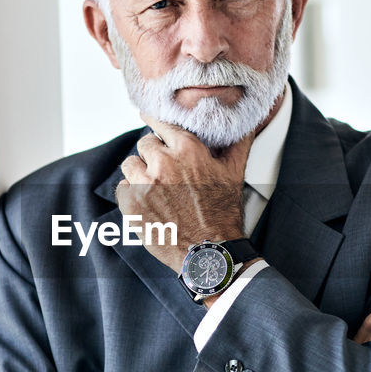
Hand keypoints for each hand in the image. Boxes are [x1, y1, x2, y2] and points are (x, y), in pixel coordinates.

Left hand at [115, 115, 251, 272]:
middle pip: (145, 143)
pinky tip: (147, 202)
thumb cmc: (223, 213)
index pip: (160, 123)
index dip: (155, 122)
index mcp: (187, 150)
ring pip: (130, 164)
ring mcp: (144, 184)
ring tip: (153, 187)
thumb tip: (249, 122)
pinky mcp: (131, 205)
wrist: (208, 253)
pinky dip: (131, 194)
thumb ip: (238, 143)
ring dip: (139, 172)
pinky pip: (122, 188)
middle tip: (164, 170)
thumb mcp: (234, 173)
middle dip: (153, 154)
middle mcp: (163, 163)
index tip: (148, 118)